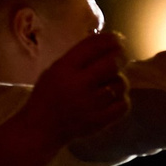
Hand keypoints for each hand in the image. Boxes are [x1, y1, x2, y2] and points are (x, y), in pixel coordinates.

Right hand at [20, 30, 130, 144]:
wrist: (42, 127)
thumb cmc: (49, 95)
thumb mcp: (56, 70)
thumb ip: (78, 58)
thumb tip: (106, 43)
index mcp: (64, 68)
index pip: (92, 47)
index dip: (109, 40)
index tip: (118, 38)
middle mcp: (78, 84)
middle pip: (111, 64)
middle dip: (119, 58)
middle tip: (121, 58)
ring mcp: (91, 104)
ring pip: (120, 84)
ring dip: (119, 81)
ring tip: (111, 82)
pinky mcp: (100, 120)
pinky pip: (123, 104)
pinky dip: (122, 99)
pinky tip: (113, 98)